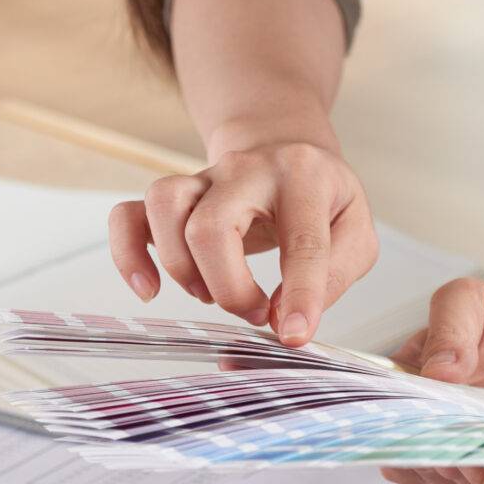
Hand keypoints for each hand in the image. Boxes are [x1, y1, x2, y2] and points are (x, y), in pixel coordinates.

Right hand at [107, 138, 375, 344]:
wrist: (287, 148)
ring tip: (210, 294)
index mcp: (303, 177)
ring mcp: (203, 179)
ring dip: (182, 269)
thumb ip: (333, 274)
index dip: (299, 294)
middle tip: (255, 312)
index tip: (293, 335)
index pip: (302, 240)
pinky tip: (147, 289)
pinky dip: (128, 255)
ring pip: (165, 209)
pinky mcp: (173, 196)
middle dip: (229, 287)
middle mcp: (246, 170)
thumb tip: (286, 317)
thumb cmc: (323, 197)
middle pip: (211, 227)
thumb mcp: (355, 230)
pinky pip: (128, 216)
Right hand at [382, 280, 483, 483]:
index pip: (377, 412)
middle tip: (465, 433)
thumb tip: (435, 370)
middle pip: (402, 457)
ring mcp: (461, 452)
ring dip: (460, 474)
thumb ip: (450, 321)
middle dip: (427, 453)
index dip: (390, 421)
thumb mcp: (478, 300)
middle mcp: (428, 422)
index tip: (424, 417)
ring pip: (437, 483)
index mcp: (410, 380)